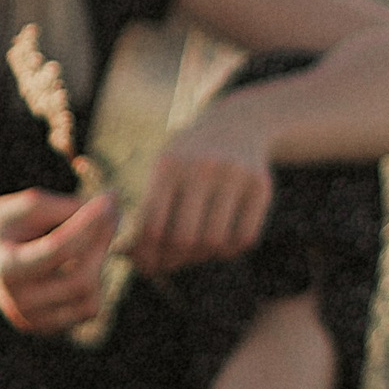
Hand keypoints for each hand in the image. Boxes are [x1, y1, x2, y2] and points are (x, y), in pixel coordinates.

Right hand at [0, 185, 119, 333]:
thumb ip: (67, 208)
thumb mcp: (25, 205)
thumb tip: (112, 211)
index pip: (58, 250)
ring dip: (100, 263)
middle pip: (80, 279)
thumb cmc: (0, 225)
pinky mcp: (45, 326)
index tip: (108, 198)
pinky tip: (82, 258)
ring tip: (91, 236)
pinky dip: (94, 282)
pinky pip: (87, 309)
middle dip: (101, 243)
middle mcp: (17, 301)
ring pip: (90, 299)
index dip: (88, 223)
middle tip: (108, 212)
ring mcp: (31, 319)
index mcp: (5, 268)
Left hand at [126, 95, 275, 276]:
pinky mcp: (261, 186)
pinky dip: (230, 250)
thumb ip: (144, 211)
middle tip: (170, 263)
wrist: (237, 124)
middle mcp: (202, 167)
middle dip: (174, 259)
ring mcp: (234, 175)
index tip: (147, 264)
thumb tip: (127, 257)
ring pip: (215, 242)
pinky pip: (244, 238)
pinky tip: (221, 242)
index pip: (153, 226)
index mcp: (168, 164)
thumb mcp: (162, 170)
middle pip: (185, 239)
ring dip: (203, 256)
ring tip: (195, 250)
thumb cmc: (187, 159)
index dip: (147, 254)